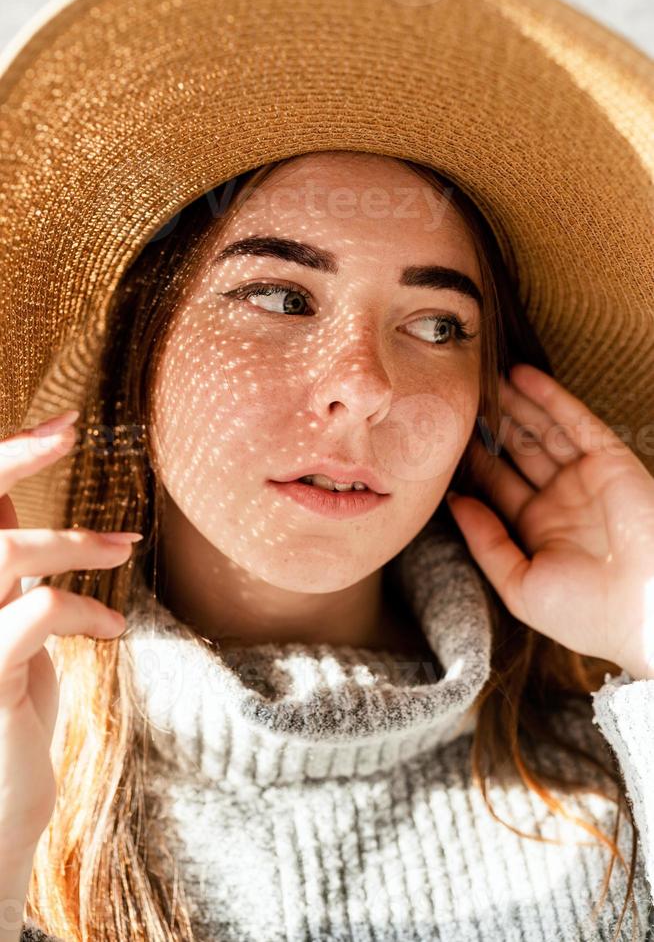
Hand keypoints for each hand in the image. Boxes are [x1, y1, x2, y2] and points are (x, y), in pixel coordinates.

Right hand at [0, 411, 139, 858]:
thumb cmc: (9, 707)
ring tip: (125, 548)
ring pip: (4, 551)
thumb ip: (0, 564)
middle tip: (72, 429)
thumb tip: (11, 503)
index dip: (7, 453)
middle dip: (19, 456)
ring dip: (74, 541)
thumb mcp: (6, 626)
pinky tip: (114, 629)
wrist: (2, 803)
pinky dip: (85, 608)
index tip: (64, 422)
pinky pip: (38, 610)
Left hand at [446, 363, 653, 681]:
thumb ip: (485, 540)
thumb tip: (453, 502)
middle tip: (463, 394)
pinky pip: (575, 421)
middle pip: (518, 450)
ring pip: (543, 430)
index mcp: (538, 529)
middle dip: (493, 423)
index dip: (474, 458)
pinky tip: (521, 375)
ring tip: (485, 376)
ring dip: (515, 403)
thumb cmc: (583, 613)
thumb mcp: (518, 583)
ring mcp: (586, 478)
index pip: (498, 483)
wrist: (643, 612)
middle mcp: (561, 499)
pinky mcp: (610, 461)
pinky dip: (549, 396)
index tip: (446, 434)